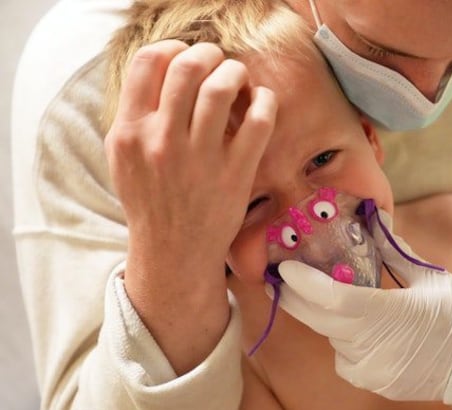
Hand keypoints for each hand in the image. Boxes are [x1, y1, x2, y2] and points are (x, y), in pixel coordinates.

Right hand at [105, 40, 276, 372]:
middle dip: (209, 54)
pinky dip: (264, 101)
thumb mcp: (124, 159)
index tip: (187, 55)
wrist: (174, 254)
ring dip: (236, 71)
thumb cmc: (152, 202)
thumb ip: (135, 116)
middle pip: (187, 67)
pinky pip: (257, 122)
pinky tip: (262, 102)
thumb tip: (162, 71)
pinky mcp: (235, 174)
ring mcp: (200, 158)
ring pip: (221, 87)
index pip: (149, 63)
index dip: (173, 49)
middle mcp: (162, 141)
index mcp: (130, 133)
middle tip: (219, 62)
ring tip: (239, 78)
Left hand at [275, 208, 451, 399]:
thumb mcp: (427, 274)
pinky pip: (348, 361)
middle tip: (283, 280)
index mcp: (389, 314)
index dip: (303, 283)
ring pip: (333, 341)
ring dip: (329, 321)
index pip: (332, 298)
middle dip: (297, 300)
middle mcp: (376, 348)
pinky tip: (363, 331)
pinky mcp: (378, 385)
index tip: (284, 268)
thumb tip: (372, 218)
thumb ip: (391, 250)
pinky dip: (347, 343)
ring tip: (340, 303)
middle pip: (321, 321)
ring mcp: (376, 372)